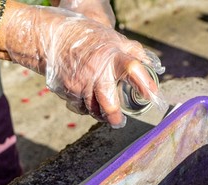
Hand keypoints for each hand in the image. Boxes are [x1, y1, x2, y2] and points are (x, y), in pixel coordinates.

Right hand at [0, 1, 165, 127]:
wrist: (54, 38)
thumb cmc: (88, 38)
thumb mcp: (114, 39)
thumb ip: (134, 52)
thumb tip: (153, 66)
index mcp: (112, 57)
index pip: (133, 69)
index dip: (144, 84)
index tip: (153, 96)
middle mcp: (97, 72)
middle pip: (108, 103)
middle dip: (115, 117)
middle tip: (119, 122)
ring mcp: (80, 84)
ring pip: (93, 110)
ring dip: (100, 114)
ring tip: (105, 114)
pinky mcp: (68, 91)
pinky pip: (80, 107)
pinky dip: (85, 107)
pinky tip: (88, 101)